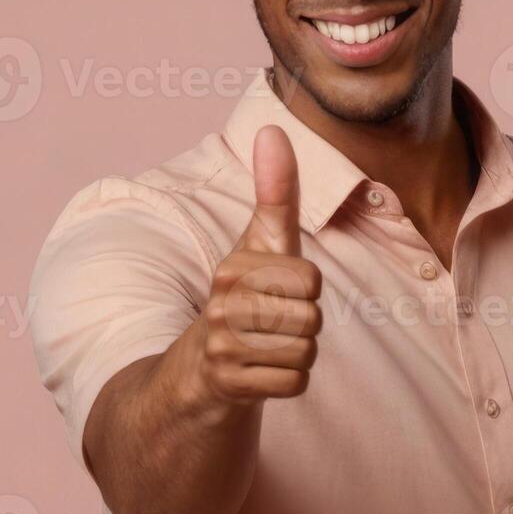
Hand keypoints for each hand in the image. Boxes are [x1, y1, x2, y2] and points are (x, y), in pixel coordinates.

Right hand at [196, 125, 321, 402]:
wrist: (201, 369)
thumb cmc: (246, 296)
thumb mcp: (262, 244)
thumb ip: (275, 191)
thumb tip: (272, 128)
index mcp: (233, 268)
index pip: (310, 279)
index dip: (307, 289)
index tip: (278, 291)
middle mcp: (222, 305)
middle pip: (311, 318)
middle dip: (305, 325)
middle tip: (275, 324)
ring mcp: (221, 347)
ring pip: (305, 352)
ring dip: (298, 353)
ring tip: (268, 345)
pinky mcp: (228, 386)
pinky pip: (295, 384)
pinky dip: (289, 381)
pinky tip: (264, 371)